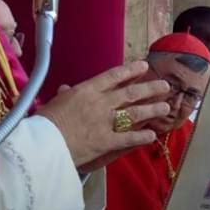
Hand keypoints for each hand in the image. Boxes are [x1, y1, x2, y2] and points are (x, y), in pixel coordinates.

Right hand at [37, 61, 169, 169]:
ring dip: (152, 109)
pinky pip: (129, 138)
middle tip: (165, 86)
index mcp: (87, 90)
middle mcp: (101, 103)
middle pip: (131, 92)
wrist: (44, 143)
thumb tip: (66, 88)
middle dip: (150, 88)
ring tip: (165, 107)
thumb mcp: (55, 102)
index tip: (144, 66)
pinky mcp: (106, 141)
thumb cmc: (45, 120)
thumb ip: (65, 94)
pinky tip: (153, 136)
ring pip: (135, 112)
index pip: (114, 76)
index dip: (131, 70)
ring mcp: (106, 121)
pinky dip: (142, 137)